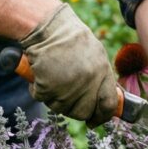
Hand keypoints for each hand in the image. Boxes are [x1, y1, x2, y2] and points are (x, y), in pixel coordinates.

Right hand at [21, 4, 117, 125]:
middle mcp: (87, 81)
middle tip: (67, 99)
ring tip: (53, 80)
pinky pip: (43, 99)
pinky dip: (38, 91)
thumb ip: (101, 77)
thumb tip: (104, 102)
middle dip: (75, 110)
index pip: (109, 105)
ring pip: (62, 108)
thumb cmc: (70, 39)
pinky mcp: (48, 86)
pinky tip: (40, 76)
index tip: (94, 121)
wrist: (46, 27)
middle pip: (84, 112)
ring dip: (55, 99)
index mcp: (102, 72)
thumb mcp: (95, 54)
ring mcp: (67, 86)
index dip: (102, 117)